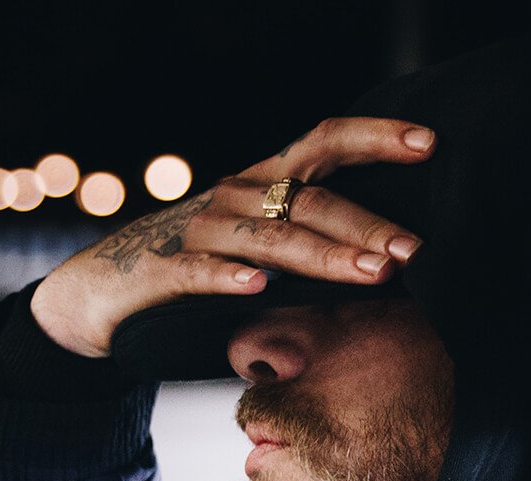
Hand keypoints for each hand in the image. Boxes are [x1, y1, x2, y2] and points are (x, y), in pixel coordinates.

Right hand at [30, 117, 436, 357]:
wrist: (101, 293)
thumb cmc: (196, 272)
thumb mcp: (260, 251)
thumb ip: (313, 250)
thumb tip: (393, 265)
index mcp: (261, 185)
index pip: (323, 145)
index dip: (374, 137)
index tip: (429, 142)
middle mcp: (233, 197)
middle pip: (308, 200)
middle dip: (366, 224)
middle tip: (412, 250)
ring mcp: (197, 232)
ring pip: (268, 238)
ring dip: (324, 255)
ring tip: (372, 274)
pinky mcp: (160, 271)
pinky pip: (199, 271)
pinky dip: (229, 278)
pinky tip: (262, 288)